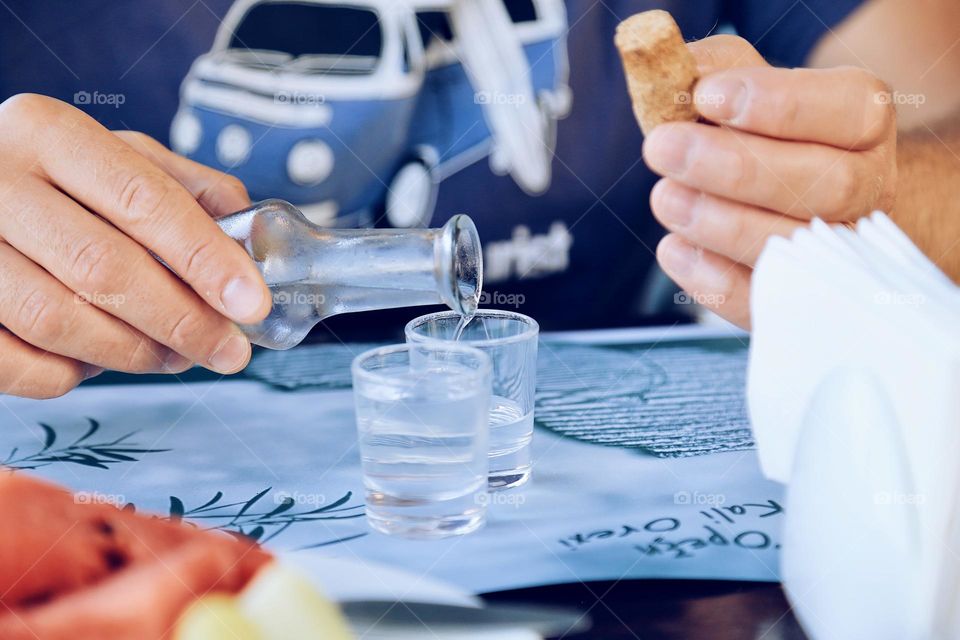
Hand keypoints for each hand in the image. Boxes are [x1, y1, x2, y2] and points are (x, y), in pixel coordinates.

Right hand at [0, 94, 270, 397]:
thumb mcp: (116, 160)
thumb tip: (251, 236)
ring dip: (132, 352)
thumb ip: (186, 189)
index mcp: (47, 133)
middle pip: (102, 266)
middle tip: (228, 350)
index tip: (251, 303)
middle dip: (182, 320)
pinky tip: (99, 359)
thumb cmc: (51, 182)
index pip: (143, 199)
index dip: (205, 258)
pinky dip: (69, 374)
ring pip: (55, 319)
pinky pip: (16, 363)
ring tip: (175, 355)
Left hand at [643, 36, 897, 327]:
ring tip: (665, 197)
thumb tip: (680, 80)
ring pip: (798, 247)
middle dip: (736, 168)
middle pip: (828, 184)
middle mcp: (868, 186)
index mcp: (862, 120)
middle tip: (662, 148)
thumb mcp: (747, 81)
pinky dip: (712, 278)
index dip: (779, 106)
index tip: (708, 98)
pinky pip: (765, 299)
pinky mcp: (799, 297)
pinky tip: (674, 248)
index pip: (849, 110)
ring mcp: (840, 249)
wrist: (797, 193)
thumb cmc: (765, 132)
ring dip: (720, 224)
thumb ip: (717, 70)